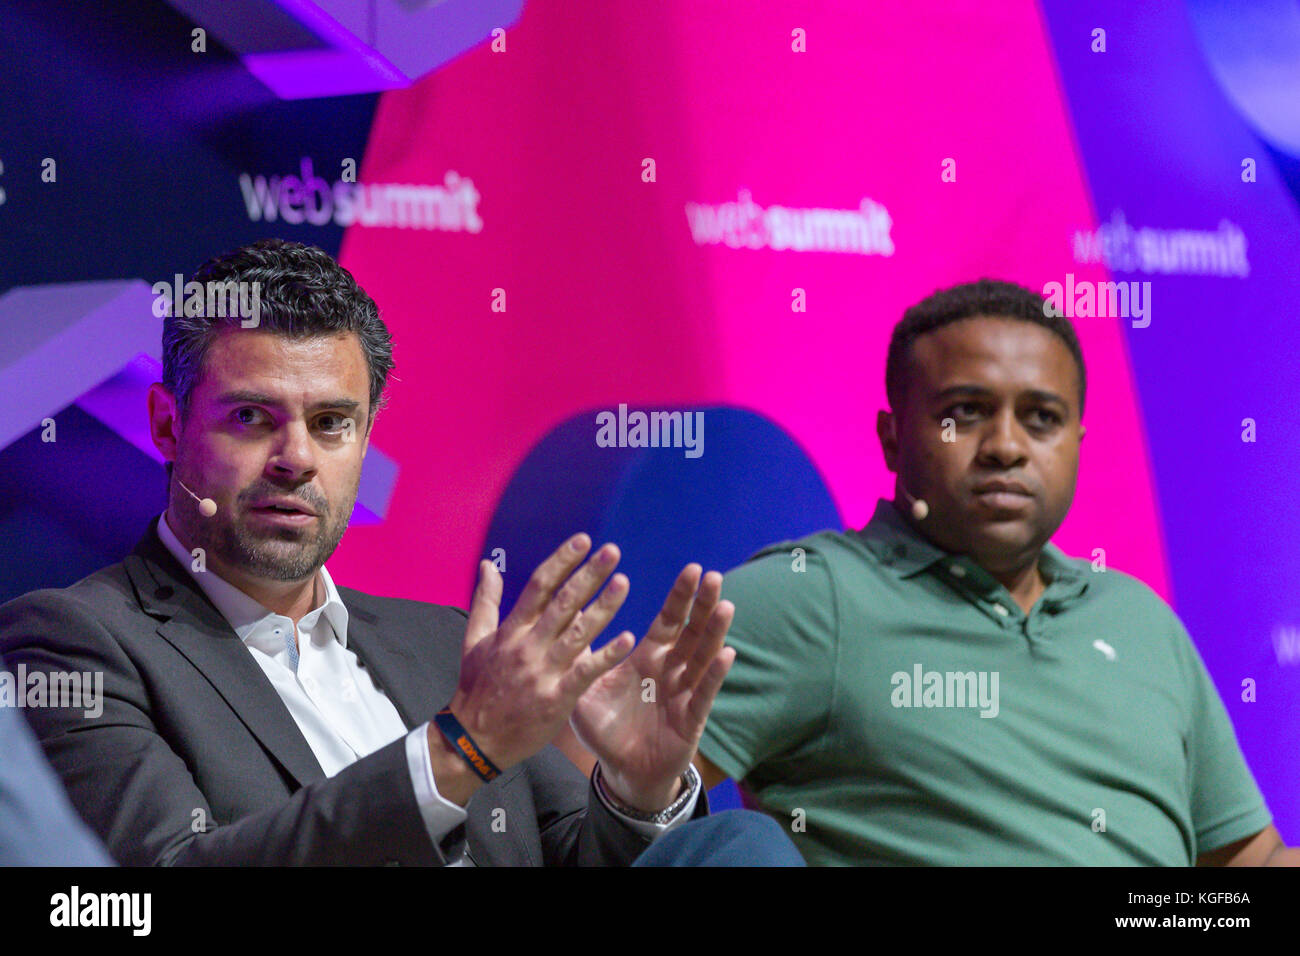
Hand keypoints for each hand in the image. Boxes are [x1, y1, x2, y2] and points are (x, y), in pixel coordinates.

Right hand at [444, 534, 633, 779]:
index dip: (562, 561)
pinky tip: (628, 638)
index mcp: (511, 630)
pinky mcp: (556, 698)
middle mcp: (528, 646)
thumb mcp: (474, 640)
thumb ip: (486, 600)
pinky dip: (606, 655)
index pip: (538, 586)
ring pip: (578, 633)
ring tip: (623, 583)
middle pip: (563, 603)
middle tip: (612, 551)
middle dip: (588, 575)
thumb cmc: (477, 688)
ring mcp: (543, 672)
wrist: (474, 740)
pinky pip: (585, 672)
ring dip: (603, 607)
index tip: (583, 540)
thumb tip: (490, 564)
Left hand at [571, 566, 735, 812]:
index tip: (692, 569)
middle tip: (711, 576)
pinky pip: (704, 693)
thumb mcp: (586, 689)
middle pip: (691, 631)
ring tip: (724, 605)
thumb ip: (582, 656)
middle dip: (702, 604)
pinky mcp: (691, 717)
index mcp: (647, 658)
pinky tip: (726, 654)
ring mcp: (684, 692)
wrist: (621, 771)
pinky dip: (714, 674)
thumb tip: (566, 618)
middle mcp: (670, 670)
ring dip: (714, 631)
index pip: (668, 620)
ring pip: (702, 656)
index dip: (680, 597)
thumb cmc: (606, 728)